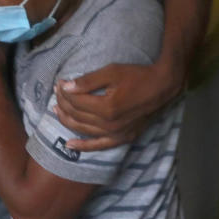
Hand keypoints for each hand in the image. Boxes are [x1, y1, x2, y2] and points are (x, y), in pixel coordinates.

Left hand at [53, 59, 182, 150]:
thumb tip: (65, 87)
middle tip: (56, 92)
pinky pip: (99, 146)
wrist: (162, 87)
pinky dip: (83, 146)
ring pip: (83, 130)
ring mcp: (117, 134)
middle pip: (77, 115)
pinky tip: (69, 145)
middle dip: (63, 103)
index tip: (59, 82)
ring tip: (55, 110)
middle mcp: (110, 125)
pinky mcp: (123, 138)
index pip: (76, 102)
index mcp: (107, 107)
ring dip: (66, 120)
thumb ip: (87, 81)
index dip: (64, 92)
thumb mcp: (111, 72)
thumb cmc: (137, 76)